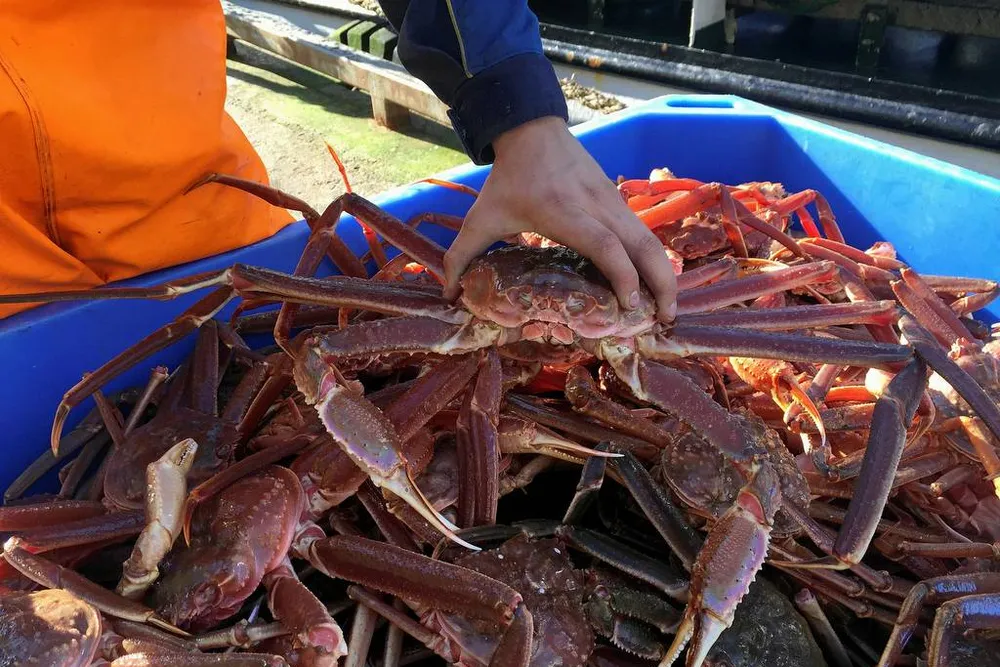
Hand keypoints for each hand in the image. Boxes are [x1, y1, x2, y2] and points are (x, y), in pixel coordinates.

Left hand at [443, 116, 677, 321]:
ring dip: (664, 273)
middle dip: (660, 282)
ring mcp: (612, 200)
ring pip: (650, 238)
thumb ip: (462, 255)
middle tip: (665, 318)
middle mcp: (596, 206)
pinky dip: (654, 259)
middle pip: (642, 244)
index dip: (621, 275)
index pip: (604, 244)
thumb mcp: (481, 216)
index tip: (628, 304)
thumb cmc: (507, 179)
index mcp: (565, 213)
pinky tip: (655, 283)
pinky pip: (643, 232)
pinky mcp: (618, 199)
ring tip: (666, 308)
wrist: (532, 130)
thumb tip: (448, 295)